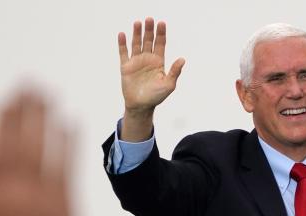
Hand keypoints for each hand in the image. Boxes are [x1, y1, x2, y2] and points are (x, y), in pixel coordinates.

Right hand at [0, 89, 73, 215]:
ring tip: (48, 94)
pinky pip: (67, 166)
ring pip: (43, 150)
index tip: (5, 100)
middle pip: (20, 143)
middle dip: (23, 112)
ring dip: (45, 119)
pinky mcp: (65, 201)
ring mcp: (42, 195)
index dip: (1, 124)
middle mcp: (17, 191)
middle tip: (28, 84)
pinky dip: (69, 143)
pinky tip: (71, 121)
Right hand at [118, 18, 184, 140]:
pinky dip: (122, 44)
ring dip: (137, 33)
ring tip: (138, 23)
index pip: (160, 44)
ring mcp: (136, 61)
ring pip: (136, 43)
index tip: (162, 23)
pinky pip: (123, 52)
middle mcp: (147, 59)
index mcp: (158, 62)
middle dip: (149, 30)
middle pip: (148, 40)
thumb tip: (183, 59)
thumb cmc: (156, 97)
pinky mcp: (126, 66)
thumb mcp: (168, 84)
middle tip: (149, 19)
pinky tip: (122, 34)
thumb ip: (174, 71)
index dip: (161, 34)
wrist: (141, 106)